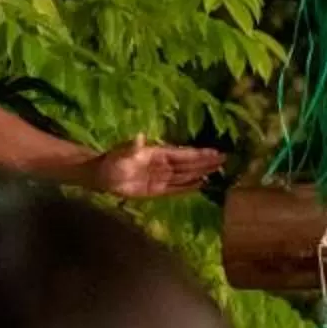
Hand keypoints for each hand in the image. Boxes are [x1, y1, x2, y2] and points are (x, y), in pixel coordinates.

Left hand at [82, 135, 226, 199]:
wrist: (101, 176)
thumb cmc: (111, 162)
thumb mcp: (120, 153)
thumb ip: (132, 147)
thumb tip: (140, 137)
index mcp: (157, 154)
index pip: (183, 154)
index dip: (199, 154)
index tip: (215, 152)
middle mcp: (163, 165)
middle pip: (189, 164)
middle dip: (206, 162)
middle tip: (225, 160)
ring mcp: (160, 178)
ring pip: (185, 176)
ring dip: (201, 173)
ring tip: (218, 171)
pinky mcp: (156, 190)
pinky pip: (176, 189)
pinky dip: (188, 187)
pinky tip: (201, 185)